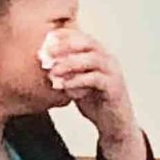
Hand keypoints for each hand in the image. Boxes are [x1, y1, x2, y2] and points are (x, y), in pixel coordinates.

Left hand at [43, 30, 145, 159]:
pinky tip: (64, 85)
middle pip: (87, 42)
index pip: (81, 36)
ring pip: (92, 59)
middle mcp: (107, 59)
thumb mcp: (75, 82)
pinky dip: (78, 81)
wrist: (114, 124)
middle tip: (47, 52)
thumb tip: (45, 62)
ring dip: (70, 63)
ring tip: (53, 71)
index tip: (45, 39)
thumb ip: (65, 72)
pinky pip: (95, 79)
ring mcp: (113, 72)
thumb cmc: (95, 101)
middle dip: (65, 45)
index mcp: (98, 54)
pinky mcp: (114, 87)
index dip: (63, 35)